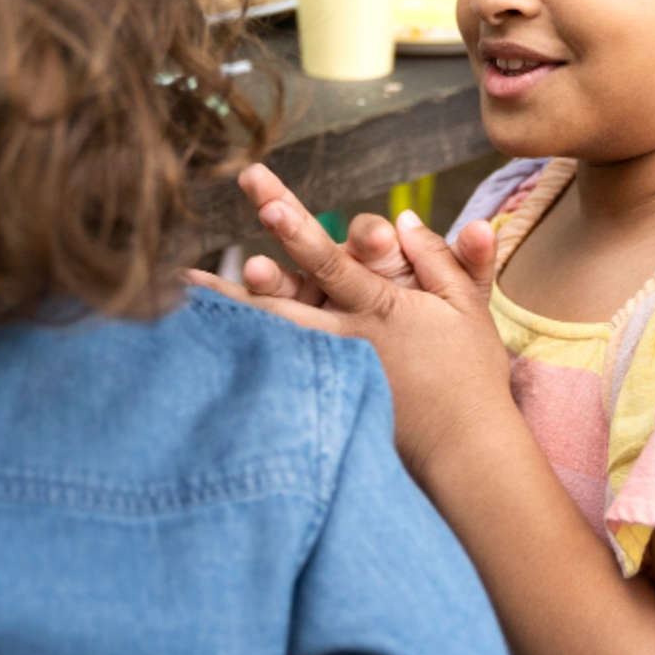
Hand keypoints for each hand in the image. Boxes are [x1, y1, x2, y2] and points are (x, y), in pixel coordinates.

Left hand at [188, 165, 513, 485]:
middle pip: (288, 296)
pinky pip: (276, 366)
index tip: (268, 204)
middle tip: (207, 246)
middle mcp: (347, 336)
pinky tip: (204, 329)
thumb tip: (409, 219)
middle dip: (250, 262)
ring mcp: (331, 368)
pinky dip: (242, 346)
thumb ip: (446, 260)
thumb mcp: (468, 309)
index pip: (332, 264)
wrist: (464, 450)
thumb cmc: (468, 374)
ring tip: (185, 281)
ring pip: (272, 333)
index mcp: (382, 308)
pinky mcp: (323, 396)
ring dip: (230, 305)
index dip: (298, 234)